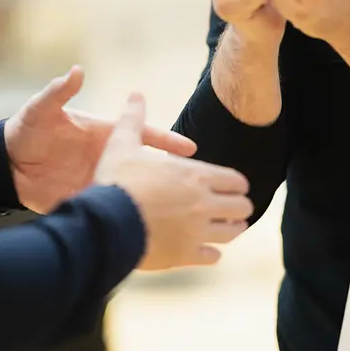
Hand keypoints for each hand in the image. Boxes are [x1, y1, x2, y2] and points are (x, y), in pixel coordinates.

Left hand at [4, 67, 197, 213]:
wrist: (5, 165)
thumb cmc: (26, 130)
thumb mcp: (41, 110)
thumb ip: (59, 92)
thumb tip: (77, 70)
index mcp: (103, 133)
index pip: (142, 135)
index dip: (166, 140)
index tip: (189, 147)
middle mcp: (107, 158)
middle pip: (147, 167)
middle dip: (172, 175)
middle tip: (200, 186)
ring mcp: (100, 180)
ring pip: (134, 190)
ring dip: (153, 199)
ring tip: (182, 213)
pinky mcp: (88, 200)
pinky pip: (112, 210)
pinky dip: (127, 219)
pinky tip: (146, 231)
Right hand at [95, 93, 251, 269]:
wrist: (107, 222)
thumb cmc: (116, 180)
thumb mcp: (122, 143)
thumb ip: (133, 119)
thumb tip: (134, 93)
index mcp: (195, 175)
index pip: (235, 180)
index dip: (237, 183)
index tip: (233, 186)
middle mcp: (203, 203)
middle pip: (242, 207)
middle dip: (239, 207)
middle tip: (233, 208)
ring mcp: (197, 231)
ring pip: (232, 233)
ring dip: (231, 229)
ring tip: (227, 228)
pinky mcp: (186, 255)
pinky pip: (212, 257)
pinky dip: (211, 253)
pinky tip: (206, 251)